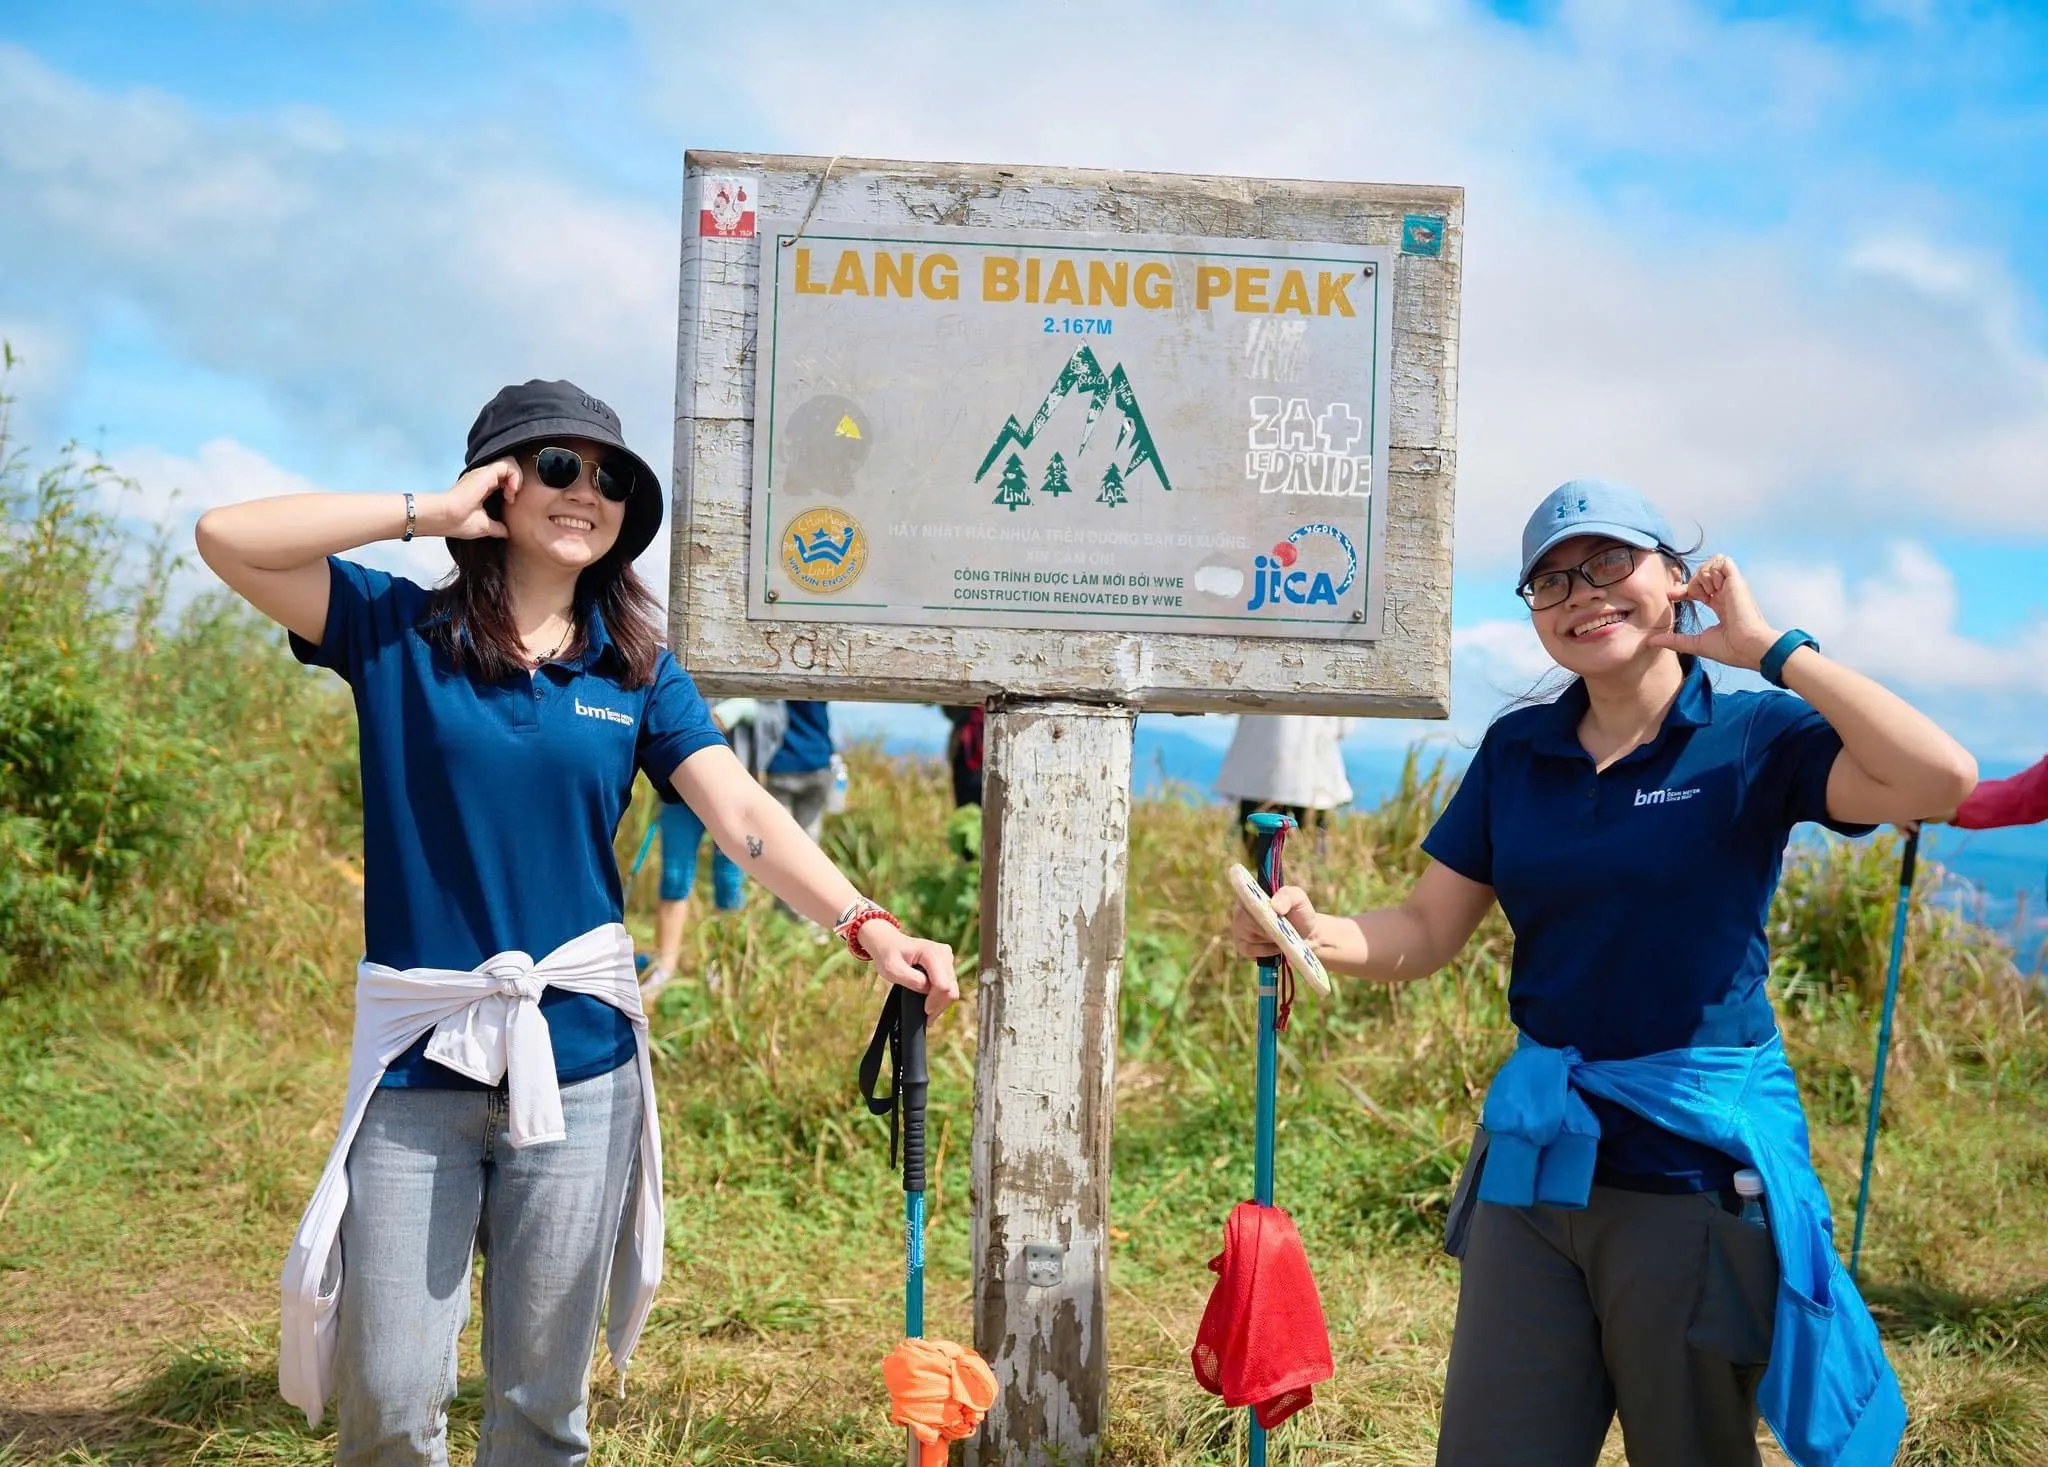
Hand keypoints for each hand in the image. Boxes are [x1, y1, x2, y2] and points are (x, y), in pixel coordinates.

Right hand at [426, 458, 518, 539]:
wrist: (446, 517)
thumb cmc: (459, 521)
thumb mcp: (484, 526)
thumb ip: (497, 527)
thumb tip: (507, 533)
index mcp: (481, 488)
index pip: (502, 479)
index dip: (511, 488)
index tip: (509, 503)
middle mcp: (482, 478)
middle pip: (506, 470)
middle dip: (516, 482)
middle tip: (511, 498)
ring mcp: (484, 474)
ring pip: (509, 464)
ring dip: (516, 478)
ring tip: (511, 494)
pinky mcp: (486, 472)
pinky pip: (508, 464)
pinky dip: (515, 476)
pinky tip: (511, 491)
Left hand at [862, 923, 960, 1016]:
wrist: (889, 944)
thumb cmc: (888, 954)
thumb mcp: (892, 969)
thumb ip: (912, 980)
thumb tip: (927, 990)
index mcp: (932, 952)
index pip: (943, 985)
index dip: (934, 1001)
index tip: (924, 1010)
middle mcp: (944, 954)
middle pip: (951, 989)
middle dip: (939, 1006)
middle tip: (926, 1017)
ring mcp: (947, 959)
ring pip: (952, 990)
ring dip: (940, 1003)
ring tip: (927, 1012)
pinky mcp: (947, 965)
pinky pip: (949, 987)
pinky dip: (940, 998)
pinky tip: (930, 1003)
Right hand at [1230, 884, 1317, 959]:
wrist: (1305, 936)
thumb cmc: (1299, 914)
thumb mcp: (1299, 899)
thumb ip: (1288, 896)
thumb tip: (1274, 906)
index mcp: (1251, 893)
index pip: (1244, 897)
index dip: (1258, 907)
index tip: (1275, 913)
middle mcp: (1240, 909)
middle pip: (1243, 918)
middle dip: (1266, 926)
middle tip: (1283, 927)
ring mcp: (1239, 929)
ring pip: (1248, 935)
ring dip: (1269, 938)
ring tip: (1282, 935)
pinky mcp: (1242, 946)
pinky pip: (1250, 950)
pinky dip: (1266, 950)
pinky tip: (1276, 947)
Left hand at [1647, 554, 1777, 669]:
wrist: (1748, 646)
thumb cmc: (1729, 648)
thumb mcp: (1696, 643)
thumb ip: (1674, 640)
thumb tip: (1651, 641)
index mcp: (1721, 605)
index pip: (1700, 589)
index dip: (1684, 589)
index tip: (1671, 596)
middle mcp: (1727, 593)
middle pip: (1704, 573)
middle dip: (1690, 582)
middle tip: (1686, 596)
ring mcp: (1732, 585)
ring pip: (1711, 564)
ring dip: (1702, 577)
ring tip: (1706, 595)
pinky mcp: (1737, 580)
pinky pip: (1722, 561)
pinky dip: (1712, 571)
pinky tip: (1712, 589)